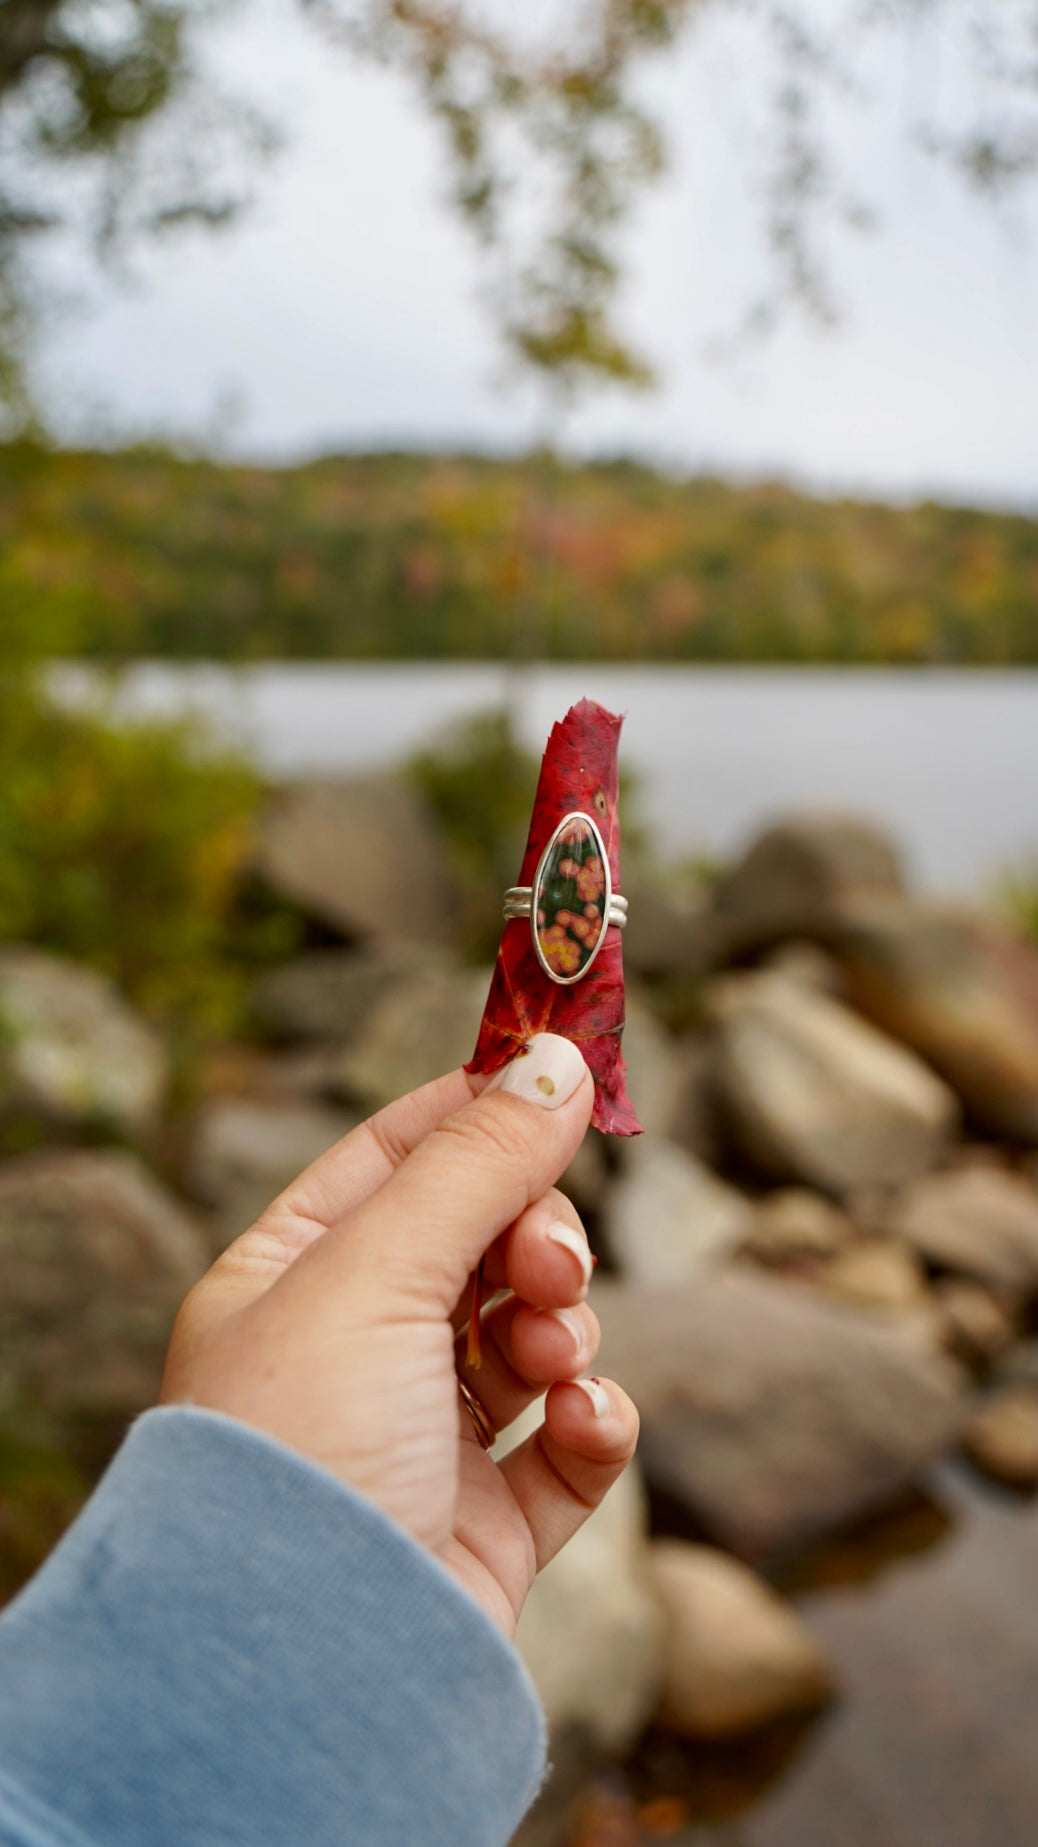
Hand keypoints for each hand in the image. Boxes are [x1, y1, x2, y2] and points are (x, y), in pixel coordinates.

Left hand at [160, 1034, 637, 1638]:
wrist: (305, 1671)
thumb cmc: (305, 1446)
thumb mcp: (380, 1270)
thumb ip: (479, 1160)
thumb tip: (558, 1057)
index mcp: (294, 1277)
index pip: (396, 1155)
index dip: (481, 1109)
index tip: (565, 1072)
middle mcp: (352, 1352)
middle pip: (482, 1241)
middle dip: (535, 1239)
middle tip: (548, 1265)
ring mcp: (420, 1440)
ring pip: (532, 1334)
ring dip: (563, 1328)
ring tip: (551, 1358)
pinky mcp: (485, 1524)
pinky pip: (567, 1443)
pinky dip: (593, 1419)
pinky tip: (583, 1422)